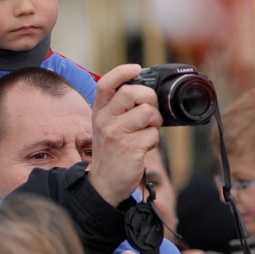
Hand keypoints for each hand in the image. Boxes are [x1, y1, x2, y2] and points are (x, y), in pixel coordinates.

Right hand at [89, 64, 162, 205]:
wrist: (104, 184)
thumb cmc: (110, 153)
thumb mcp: (105, 127)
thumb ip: (118, 110)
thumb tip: (145, 94)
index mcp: (99, 112)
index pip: (106, 84)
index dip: (122, 72)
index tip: (136, 69)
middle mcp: (105, 120)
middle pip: (133, 93)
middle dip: (150, 99)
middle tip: (150, 111)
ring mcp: (117, 134)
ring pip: (148, 112)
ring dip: (155, 121)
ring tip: (148, 131)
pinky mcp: (130, 148)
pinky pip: (153, 134)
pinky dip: (154, 139)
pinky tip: (145, 146)